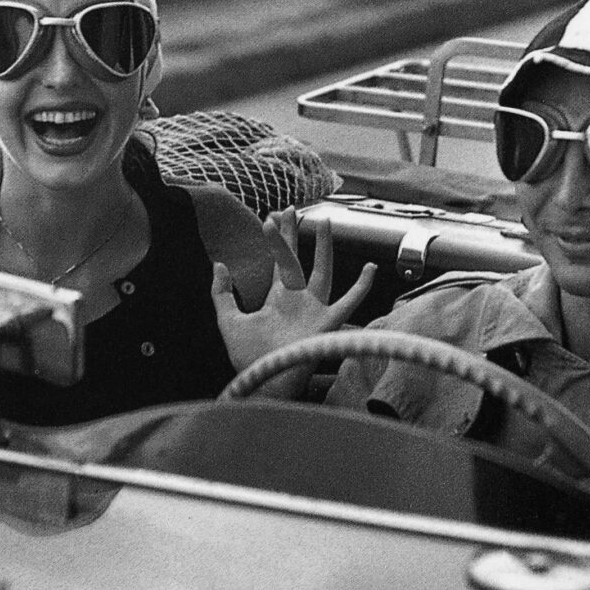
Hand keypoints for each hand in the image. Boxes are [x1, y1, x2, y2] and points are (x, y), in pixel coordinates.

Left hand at [210, 209, 376, 383]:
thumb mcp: (229, 322)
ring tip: (325, 223)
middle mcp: (298, 300)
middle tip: (292, 209)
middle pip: (298, 259)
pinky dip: (361, 287)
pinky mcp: (327, 322)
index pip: (279, 261)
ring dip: (324, 247)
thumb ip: (222, 294)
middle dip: (295, 235)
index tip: (271, 217)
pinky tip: (369, 268)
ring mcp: (314, 309)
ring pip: (323, 271)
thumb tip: (219, 265)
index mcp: (278, 298)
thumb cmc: (249, 357)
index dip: (275, 239)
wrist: (265, 380)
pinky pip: (349, 302)